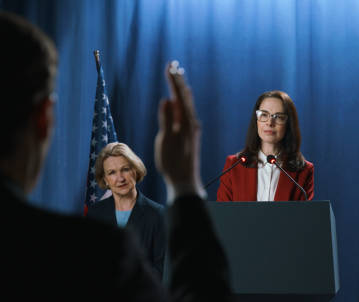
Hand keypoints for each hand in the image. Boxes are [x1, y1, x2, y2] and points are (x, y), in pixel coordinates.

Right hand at [155, 61, 204, 199]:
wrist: (185, 180)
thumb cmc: (173, 163)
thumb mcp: (166, 141)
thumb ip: (166, 120)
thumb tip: (166, 100)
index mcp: (186, 122)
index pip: (179, 96)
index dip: (173, 80)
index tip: (169, 66)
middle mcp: (192, 123)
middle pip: (185, 96)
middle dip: (178, 80)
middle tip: (173, 65)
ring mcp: (192, 128)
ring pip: (187, 103)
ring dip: (181, 89)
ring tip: (178, 76)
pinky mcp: (190, 134)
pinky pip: (187, 112)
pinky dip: (183, 101)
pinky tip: (181, 100)